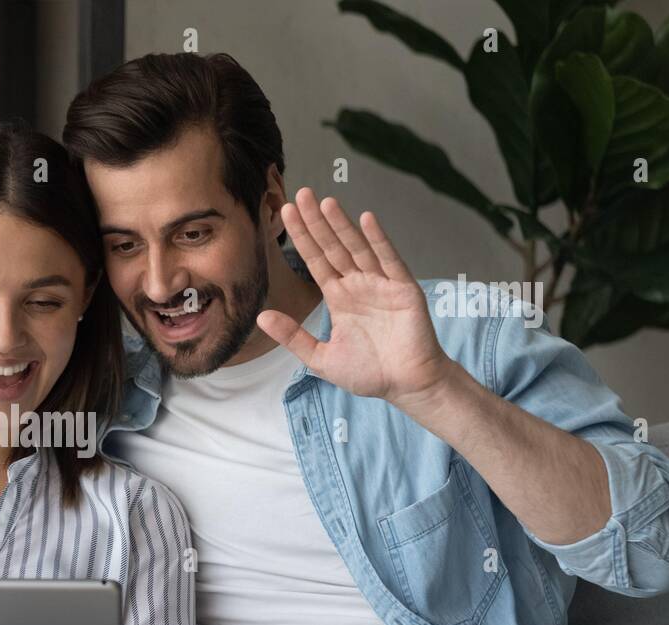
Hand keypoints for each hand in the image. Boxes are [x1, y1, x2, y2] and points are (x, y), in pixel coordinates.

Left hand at [256, 187, 454, 406]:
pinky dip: (378, 240)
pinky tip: (365, 220)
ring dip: (342, 226)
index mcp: (340, 297)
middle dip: (316, 222)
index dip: (302, 237)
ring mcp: (381, 284)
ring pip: (357, 248)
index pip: (316, 260)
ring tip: (325, 202)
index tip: (286, 212)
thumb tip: (261, 316)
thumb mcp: (321, 358)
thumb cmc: (369, 373)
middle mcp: (359, 285)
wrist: (406, 386)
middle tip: (299, 194)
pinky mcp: (403, 290)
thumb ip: (293, 337)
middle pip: (333, 247)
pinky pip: (389, 260)